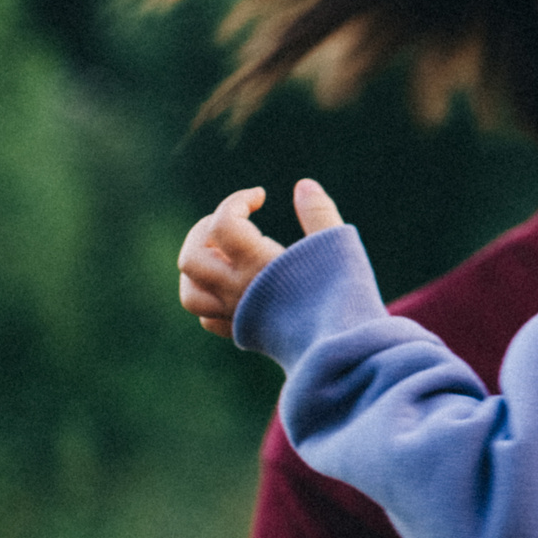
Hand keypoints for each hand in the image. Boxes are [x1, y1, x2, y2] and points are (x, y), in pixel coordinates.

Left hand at [177, 179, 344, 337]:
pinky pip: (208, 317)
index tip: (260, 195)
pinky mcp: (244, 334)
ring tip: (223, 252)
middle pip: (191, 256)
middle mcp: (239, 291)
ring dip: (198, 266)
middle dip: (206, 229)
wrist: (347, 352)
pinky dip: (211, 297)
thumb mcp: (338, 247)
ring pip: (189, 291)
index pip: (224, 224)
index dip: (237, 201)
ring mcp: (237, 315)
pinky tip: (233, 286)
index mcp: (258, 265)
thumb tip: (304, 185)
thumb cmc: (346, 296)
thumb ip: (319, 213)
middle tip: (236, 221)